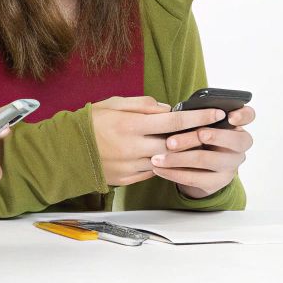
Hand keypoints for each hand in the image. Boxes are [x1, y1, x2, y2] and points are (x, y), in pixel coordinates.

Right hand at [90, 96, 230, 187]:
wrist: (65, 151)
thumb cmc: (91, 122)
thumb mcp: (114, 103)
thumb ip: (143, 104)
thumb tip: (168, 108)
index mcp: (131, 124)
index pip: (174, 120)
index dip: (199, 117)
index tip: (216, 113)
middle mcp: (133, 147)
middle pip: (176, 145)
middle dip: (198, 138)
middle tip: (215, 131)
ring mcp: (130, 166)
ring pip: (167, 161)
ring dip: (183, 154)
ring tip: (198, 145)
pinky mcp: (126, 179)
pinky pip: (153, 172)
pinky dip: (164, 165)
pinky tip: (173, 158)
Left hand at [154, 104, 255, 198]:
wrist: (198, 168)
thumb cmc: (197, 137)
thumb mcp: (200, 125)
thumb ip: (197, 118)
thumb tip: (180, 114)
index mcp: (237, 126)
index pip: (248, 116)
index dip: (242, 116)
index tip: (229, 116)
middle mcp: (239, 147)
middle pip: (227, 140)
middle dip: (199, 137)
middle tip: (174, 139)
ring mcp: (231, 166)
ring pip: (207, 159)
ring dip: (178, 158)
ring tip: (158, 157)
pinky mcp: (218, 182)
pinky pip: (195, 178)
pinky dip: (173, 173)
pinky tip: (159, 169)